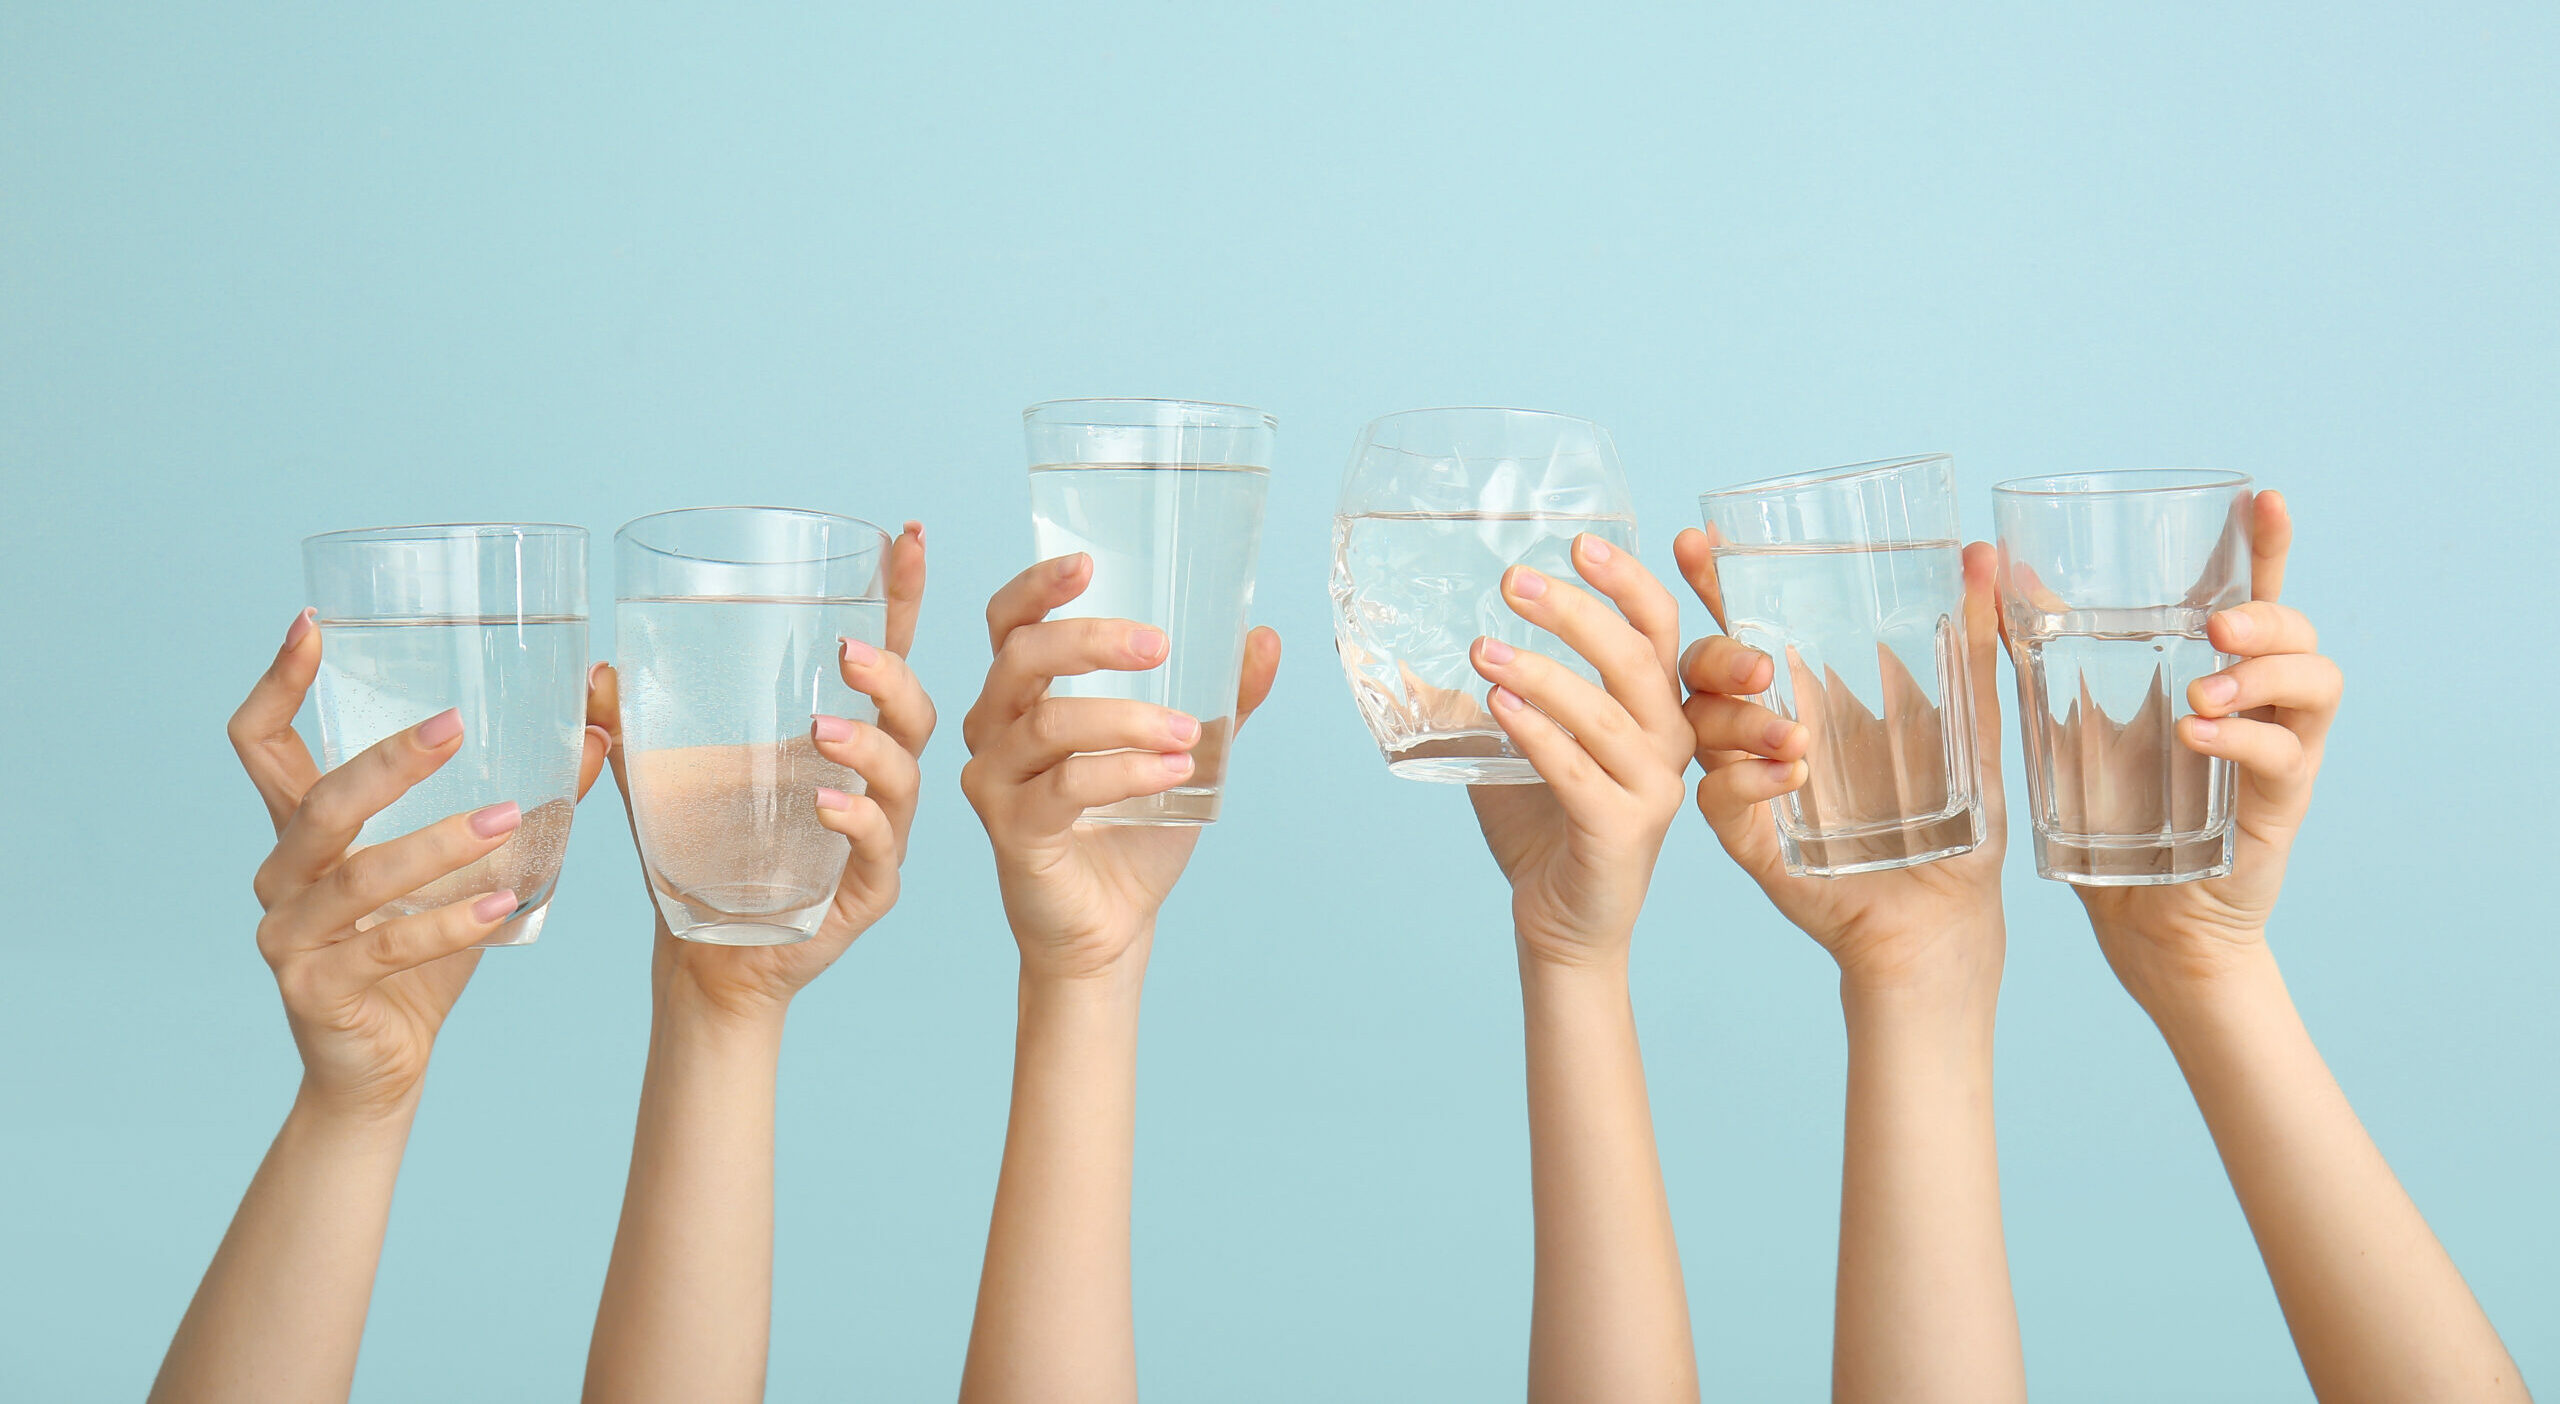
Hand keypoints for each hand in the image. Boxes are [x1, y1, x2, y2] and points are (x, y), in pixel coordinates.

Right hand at [225, 610, 612, 1116]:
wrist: (380, 1066)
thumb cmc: (420, 954)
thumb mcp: (469, 870)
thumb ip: (518, 807)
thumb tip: (594, 733)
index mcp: (301, 833)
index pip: (260, 742)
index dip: (278, 683)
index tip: (311, 624)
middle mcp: (280, 875)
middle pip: (316, 802)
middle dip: (386, 762)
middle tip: (455, 725)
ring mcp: (287, 935)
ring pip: (355, 875)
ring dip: (435, 843)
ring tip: (509, 818)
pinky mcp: (314, 989)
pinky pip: (385, 948)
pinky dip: (448, 923)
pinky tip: (504, 903)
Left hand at [589, 522, 936, 1026]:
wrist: (703, 962)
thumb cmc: (699, 864)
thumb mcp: (661, 783)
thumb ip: (634, 728)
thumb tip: (595, 669)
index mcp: (838, 739)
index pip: (887, 653)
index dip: (902, 595)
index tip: (908, 536)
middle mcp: (873, 781)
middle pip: (916, 711)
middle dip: (892, 672)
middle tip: (846, 650)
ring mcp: (879, 836)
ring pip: (906, 775)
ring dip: (871, 744)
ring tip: (824, 730)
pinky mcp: (867, 891)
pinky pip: (881, 847)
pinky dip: (859, 820)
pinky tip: (826, 804)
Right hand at [958, 553, 1280, 984]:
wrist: (1111, 927)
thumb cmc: (1133, 834)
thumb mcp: (1188, 753)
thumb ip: (1225, 702)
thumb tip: (1266, 638)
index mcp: (1022, 698)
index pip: (1009, 623)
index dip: (1038, 587)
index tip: (1089, 562)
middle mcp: (995, 731)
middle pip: (1022, 657)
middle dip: (1093, 641)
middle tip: (1161, 645)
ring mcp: (996, 782)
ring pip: (1049, 723)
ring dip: (1128, 718)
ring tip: (1190, 731)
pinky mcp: (1014, 831)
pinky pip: (1065, 787)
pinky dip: (1126, 771)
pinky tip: (1174, 770)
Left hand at [1464, 535, 1693, 967]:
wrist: (1562, 925)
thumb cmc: (1544, 827)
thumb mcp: (1515, 744)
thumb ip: (1490, 693)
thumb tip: (1408, 650)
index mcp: (1655, 710)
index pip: (1657, 629)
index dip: (1629, 580)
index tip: (1580, 540)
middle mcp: (1668, 743)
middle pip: (1635, 658)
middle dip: (1575, 611)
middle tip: (1514, 580)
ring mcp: (1653, 789)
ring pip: (1604, 712)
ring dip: (1541, 672)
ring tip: (1482, 649)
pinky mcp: (1623, 830)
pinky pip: (1579, 771)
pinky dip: (1538, 732)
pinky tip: (1498, 705)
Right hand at [1671, 531, 2009, 995]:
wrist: (1947, 920)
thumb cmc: (1957, 826)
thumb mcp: (1971, 727)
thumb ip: (1974, 645)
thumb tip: (1985, 552)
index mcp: (1805, 695)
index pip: (1744, 623)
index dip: (1714, 581)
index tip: (1696, 542)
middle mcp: (1763, 734)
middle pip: (1700, 672)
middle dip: (1717, 654)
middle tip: (1759, 661)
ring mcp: (1750, 787)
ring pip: (1701, 732)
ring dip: (1738, 719)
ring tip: (1796, 732)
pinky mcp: (1752, 841)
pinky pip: (1717, 801)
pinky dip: (1746, 780)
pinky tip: (1790, 774)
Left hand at [2055, 493, 2339, 1006]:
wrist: (2149, 926)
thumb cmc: (2115, 822)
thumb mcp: (2071, 726)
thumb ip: (2044, 654)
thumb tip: (1997, 573)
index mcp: (2220, 673)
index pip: (2255, 592)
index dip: (2268, 543)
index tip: (2264, 498)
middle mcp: (2265, 704)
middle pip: (2299, 628)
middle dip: (2266, 612)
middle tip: (2214, 624)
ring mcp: (2283, 752)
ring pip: (2316, 682)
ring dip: (2260, 674)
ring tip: (2200, 690)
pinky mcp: (2282, 806)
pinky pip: (2286, 757)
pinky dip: (2244, 740)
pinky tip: (2198, 738)